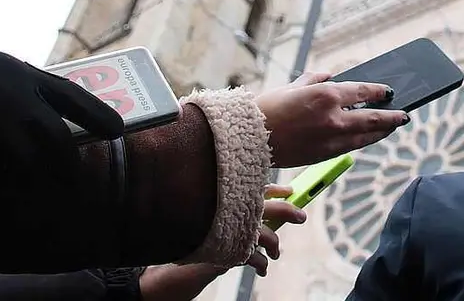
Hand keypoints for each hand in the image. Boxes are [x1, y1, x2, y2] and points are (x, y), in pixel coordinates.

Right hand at [0, 31, 123, 185]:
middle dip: (66, 169)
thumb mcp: (7, 68)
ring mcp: (5, 132)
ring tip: (32, 196)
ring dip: (29, 183)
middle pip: (59, 149)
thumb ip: (32, 88)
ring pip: (30, 170)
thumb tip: (52, 111)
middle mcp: (27, 108)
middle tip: (72, 184)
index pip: (77, 101)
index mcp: (33, 81)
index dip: (100, 117)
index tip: (117, 131)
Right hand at [139, 185, 305, 299]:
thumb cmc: (186, 248)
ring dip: (273, 245)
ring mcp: (224, 230)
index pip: (251, 188)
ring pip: (263, 233)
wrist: (162, 275)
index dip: (273, 189)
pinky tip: (261, 268)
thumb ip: (231, 222)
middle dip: (287, 210)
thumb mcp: (212, 231)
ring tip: (275, 254)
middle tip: (300, 216)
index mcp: (220, 202)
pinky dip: (260, 263)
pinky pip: (252, 255)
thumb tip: (259, 221)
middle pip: (264, 205)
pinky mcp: (224, 251)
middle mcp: (223, 212)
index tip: (288, 191)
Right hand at [256, 72, 408, 167]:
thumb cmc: (267, 109)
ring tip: (391, 127)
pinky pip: (351, 147)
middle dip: (392, 117)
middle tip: (404, 115)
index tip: (389, 91)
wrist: (249, 140)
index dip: (379, 92)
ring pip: (365, 137)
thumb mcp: (292, 87)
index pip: (362, 92)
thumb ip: (314, 80)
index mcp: (325, 95)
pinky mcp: (324, 155)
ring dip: (381, 132)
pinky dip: (362, 141)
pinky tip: (367, 138)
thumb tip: (329, 76)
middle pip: (373, 118)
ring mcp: (331, 139)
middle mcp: (333, 117)